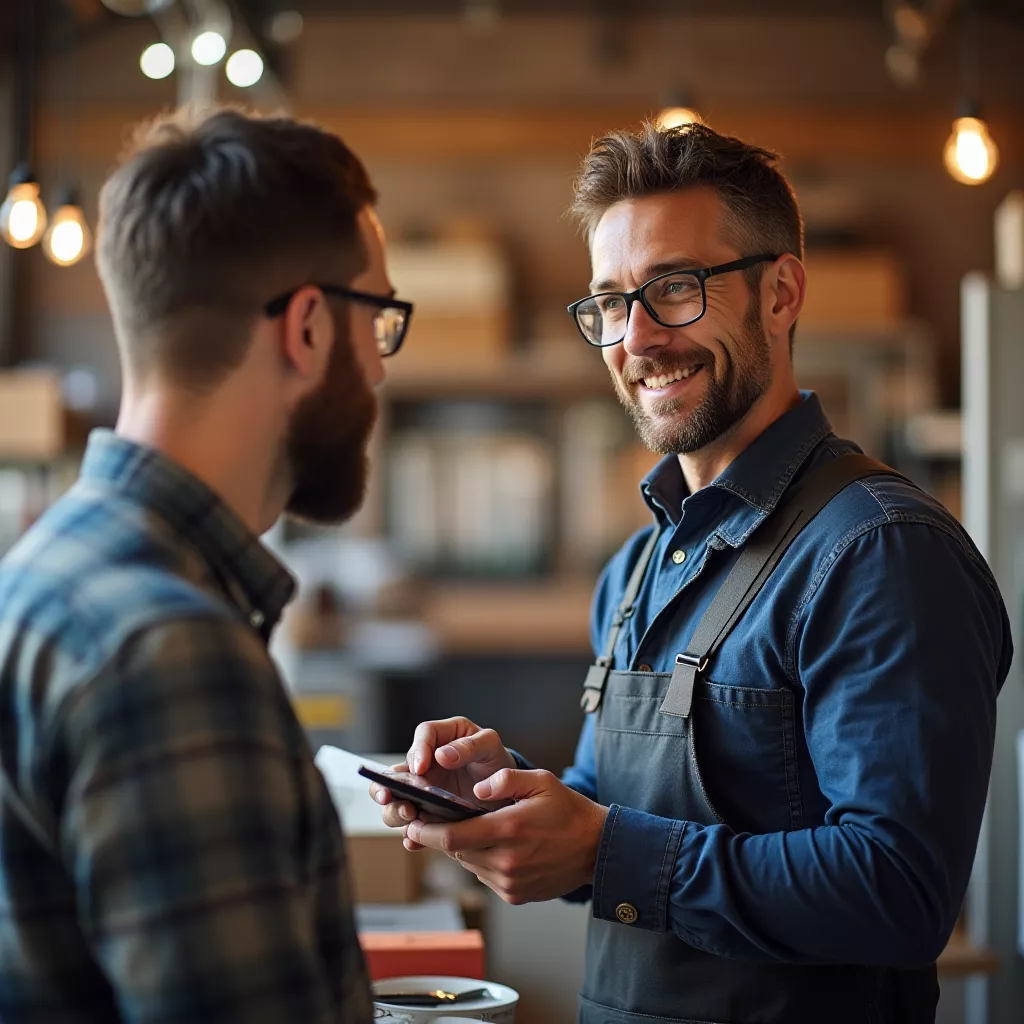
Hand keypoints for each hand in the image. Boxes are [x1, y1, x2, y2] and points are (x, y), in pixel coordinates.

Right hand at [369, 717, 515, 844]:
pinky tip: (413, 840)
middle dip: (392, 785)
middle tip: (393, 795)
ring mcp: (423, 789)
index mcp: (442, 736)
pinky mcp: (427, 813)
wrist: (506, 790)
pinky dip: (411, 834)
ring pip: (397, 800)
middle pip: (398, 771)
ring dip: (396, 809)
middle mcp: (426, 762)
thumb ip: (470, 747)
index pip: (424, 735)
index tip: (420, 768)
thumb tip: (442, 755)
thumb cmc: (495, 761)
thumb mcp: (489, 747)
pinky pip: (413, 824)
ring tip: (409, 816)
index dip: (418, 750)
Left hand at [404, 768, 608, 904]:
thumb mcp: (540, 781)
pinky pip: (484, 876)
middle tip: (430, 820)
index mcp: (508, 830)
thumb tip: (476, 789)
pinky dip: (481, 860)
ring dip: (462, 847)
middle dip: (439, 836)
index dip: (426, 831)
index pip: (451, 836)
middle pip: (455, 851)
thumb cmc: (568, 811)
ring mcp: (510, 882)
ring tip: (467, 828)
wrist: (595, 849)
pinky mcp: (514, 895)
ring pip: (468, 864)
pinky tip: (494, 845)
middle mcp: (506, 861)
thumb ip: (505, 779)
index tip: (413, 821)